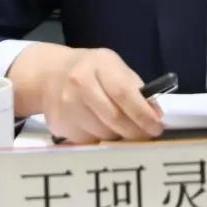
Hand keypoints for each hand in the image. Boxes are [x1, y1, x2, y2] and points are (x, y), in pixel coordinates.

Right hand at [9, 44, 163, 143]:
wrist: (49, 74)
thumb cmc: (91, 70)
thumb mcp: (113, 66)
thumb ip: (134, 88)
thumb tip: (155, 114)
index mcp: (99, 65)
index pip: (123, 93)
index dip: (142, 113)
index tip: (157, 127)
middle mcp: (80, 84)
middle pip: (113, 118)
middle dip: (135, 131)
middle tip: (147, 136)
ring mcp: (67, 106)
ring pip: (102, 134)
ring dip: (118, 137)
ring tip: (124, 130)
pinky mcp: (60, 125)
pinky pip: (88, 141)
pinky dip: (101, 140)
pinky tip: (102, 129)